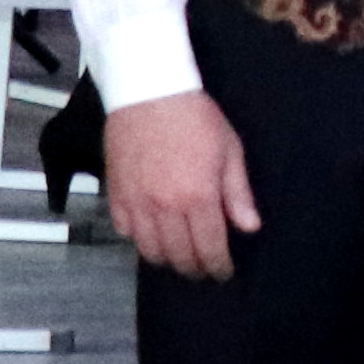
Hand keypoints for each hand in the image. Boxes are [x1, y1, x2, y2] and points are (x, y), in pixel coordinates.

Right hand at [105, 88, 259, 280]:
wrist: (149, 91)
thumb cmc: (195, 118)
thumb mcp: (230, 151)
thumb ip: (238, 194)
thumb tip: (248, 227)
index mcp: (198, 197)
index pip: (209, 248)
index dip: (218, 266)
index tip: (223, 272)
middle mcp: (165, 206)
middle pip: (179, 255)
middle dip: (194, 268)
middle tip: (203, 269)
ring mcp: (136, 202)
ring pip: (149, 250)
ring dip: (166, 259)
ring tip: (179, 256)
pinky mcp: (115, 193)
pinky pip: (124, 230)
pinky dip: (138, 239)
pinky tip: (150, 234)